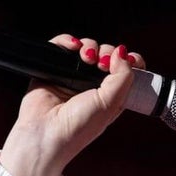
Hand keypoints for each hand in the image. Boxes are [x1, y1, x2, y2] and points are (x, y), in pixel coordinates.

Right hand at [0, 36, 145, 175]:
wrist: (44, 134)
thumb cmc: (78, 127)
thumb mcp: (111, 103)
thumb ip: (122, 77)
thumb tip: (123, 52)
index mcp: (111, 96)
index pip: (127, 72)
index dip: (130, 61)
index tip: (129, 59)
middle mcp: (93, 86)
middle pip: (107, 55)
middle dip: (108, 52)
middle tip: (103, 63)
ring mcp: (72, 77)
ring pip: (86, 48)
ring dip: (89, 46)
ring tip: (86, 58)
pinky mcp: (53, 70)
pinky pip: (62, 46)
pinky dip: (67, 41)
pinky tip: (72, 47)